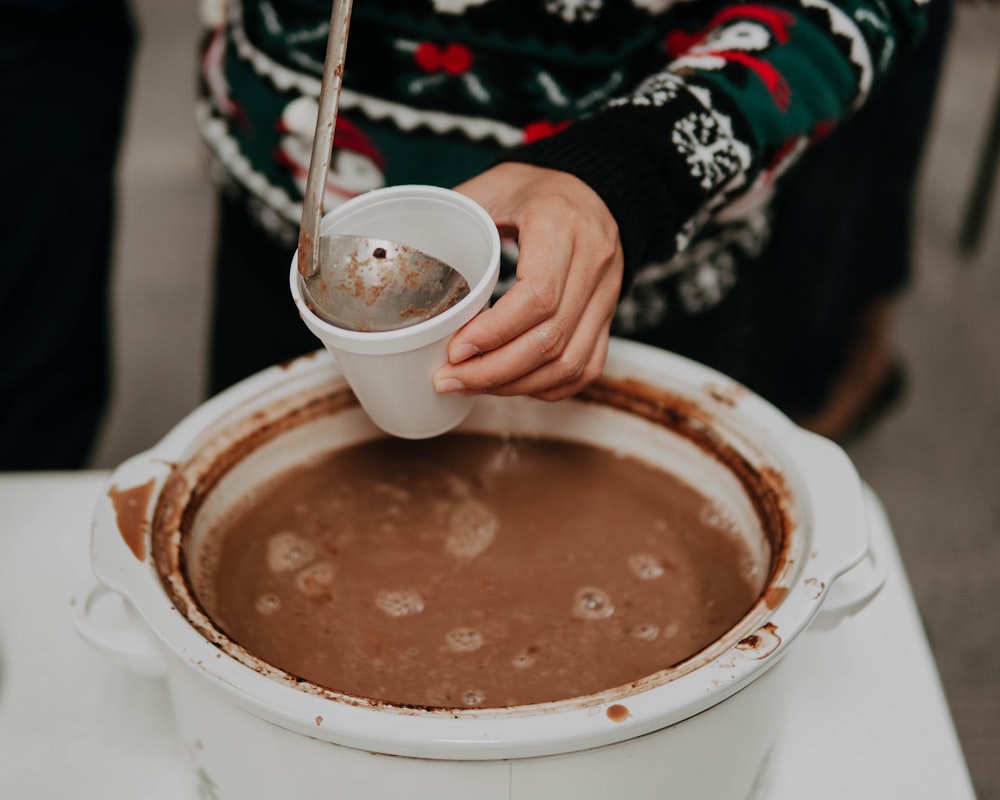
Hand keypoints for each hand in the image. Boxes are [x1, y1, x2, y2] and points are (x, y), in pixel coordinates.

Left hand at [432, 163, 623, 401]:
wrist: (593, 184)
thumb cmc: (536, 187)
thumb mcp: (493, 187)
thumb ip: (455, 218)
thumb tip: (400, 251)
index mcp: (563, 226)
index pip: (537, 297)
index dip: (493, 333)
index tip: (454, 350)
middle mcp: (595, 262)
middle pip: (551, 339)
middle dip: (495, 371)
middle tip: (450, 379)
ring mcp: (608, 292)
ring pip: (571, 361)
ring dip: (518, 384)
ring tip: (473, 386)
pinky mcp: (609, 313)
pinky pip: (587, 366)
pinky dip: (548, 386)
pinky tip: (512, 385)